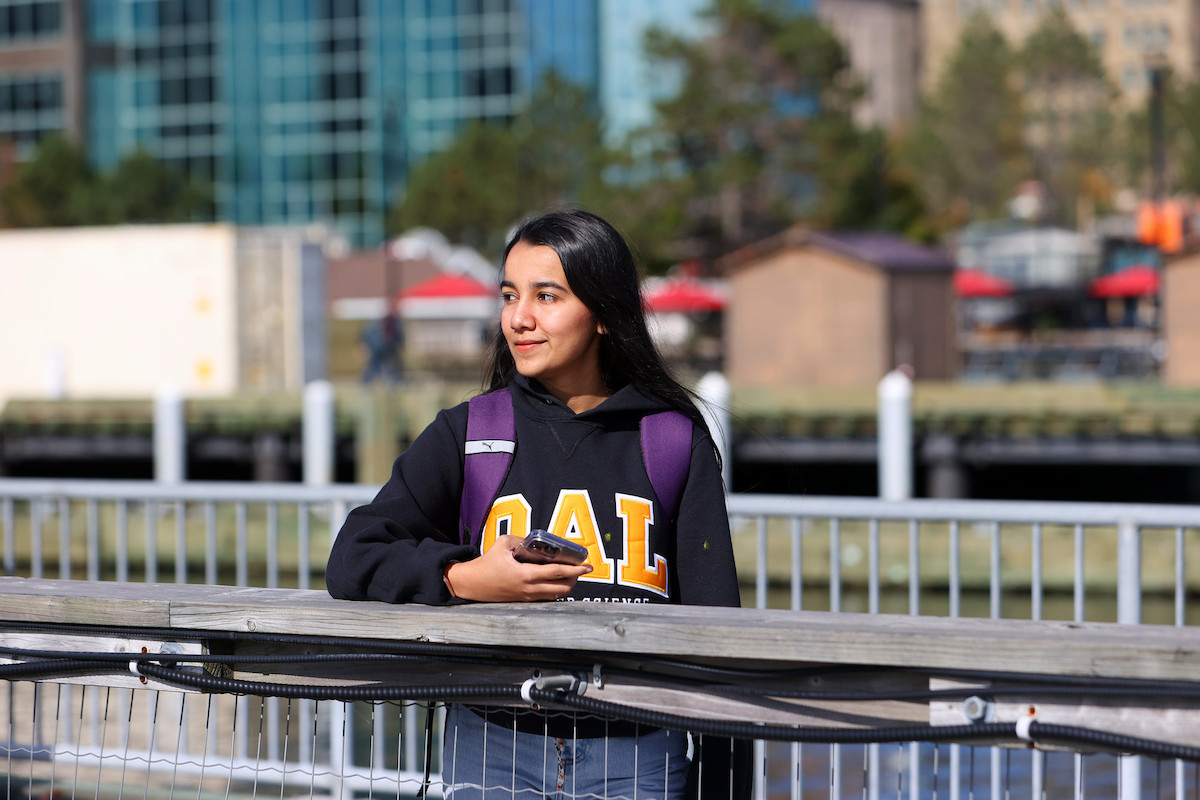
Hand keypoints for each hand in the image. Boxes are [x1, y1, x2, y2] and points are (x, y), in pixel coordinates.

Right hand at [444, 535, 591, 601]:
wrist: (471, 583)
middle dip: (575, 578)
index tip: (587, 566)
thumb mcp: (503, 544)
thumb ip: (521, 540)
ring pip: (555, 595)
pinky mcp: (523, 600)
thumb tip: (534, 540)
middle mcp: (529, 589)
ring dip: (566, 585)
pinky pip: (545, 597)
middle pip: (562, 588)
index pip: (557, 573)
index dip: (575, 569)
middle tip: (580, 569)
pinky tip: (555, 581)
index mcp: (526, 575)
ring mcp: (526, 597)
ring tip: (570, 574)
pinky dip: (555, 590)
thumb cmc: (486, 563)